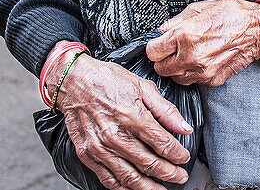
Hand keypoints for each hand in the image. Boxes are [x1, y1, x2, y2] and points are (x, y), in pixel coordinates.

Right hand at [53, 51, 192, 189]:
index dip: (178, 155)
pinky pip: (108, 179)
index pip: (163, 144)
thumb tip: (185, 127)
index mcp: (133, 117)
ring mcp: (101, 148)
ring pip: (130, 177)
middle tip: (180, 177)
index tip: (184, 158)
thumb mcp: (143, 87)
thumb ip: (166, 110)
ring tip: (162, 189)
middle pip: (149, 163)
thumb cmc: (108, 80)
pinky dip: (124, 188)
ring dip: (149, 187)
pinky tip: (134, 188)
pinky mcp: (88, 155)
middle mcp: (116, 136)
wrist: (75, 81)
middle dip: (169, 173)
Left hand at [146, 0, 259, 86]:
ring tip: (188, 55)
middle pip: (160, 68)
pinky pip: (193, 81)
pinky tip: (202, 60)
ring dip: (177, 68)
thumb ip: (176, 21)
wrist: (257, 29)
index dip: (155, 46)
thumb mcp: (200, 8)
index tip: (160, 44)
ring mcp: (202, 71)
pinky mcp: (212, 79)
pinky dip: (193, 73)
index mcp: (185, 35)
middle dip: (164, 59)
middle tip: (173, 50)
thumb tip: (163, 30)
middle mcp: (191, 56)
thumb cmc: (232, 15)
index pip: (152, 51)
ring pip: (175, 78)